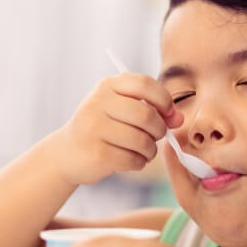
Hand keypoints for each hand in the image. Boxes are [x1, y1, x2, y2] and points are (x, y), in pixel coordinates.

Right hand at [51, 73, 183, 185]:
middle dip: (159, 130)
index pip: (145, 84)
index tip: (169, 114)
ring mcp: (94, 128)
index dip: (164, 100)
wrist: (67, 153)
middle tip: (156, 136)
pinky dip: (139, 162)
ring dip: (150, 149)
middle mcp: (97, 103)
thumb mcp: (121, 109)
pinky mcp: (96, 154)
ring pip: (142, 140)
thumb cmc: (102, 128)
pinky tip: (132, 160)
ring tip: (144, 150)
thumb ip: (152, 108)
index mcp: (107, 86)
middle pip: (146, 115)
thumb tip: (179, 118)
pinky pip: (133, 159)